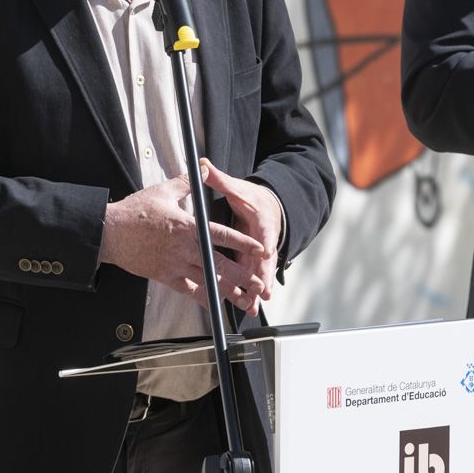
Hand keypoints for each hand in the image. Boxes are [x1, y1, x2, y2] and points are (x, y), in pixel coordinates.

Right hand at [98, 174, 270, 311]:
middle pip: (219, 265)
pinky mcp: (164, 276)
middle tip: (258, 285)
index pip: (222, 235)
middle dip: (242, 276)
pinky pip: (188, 291)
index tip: (260, 250)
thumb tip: (204, 169)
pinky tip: (215, 304)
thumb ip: (188, 183)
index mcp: (188, 226)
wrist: (110, 232)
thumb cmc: (135, 212)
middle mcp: (184, 248)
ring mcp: (174, 264)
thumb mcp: (163, 191)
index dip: (243, 243)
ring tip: (244, 300)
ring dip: (227, 291)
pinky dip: (203, 298)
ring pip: (206, 281)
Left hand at [200, 160, 282, 306]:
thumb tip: (204, 164)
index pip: (264, 234)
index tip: (265, 254)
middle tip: (261, 291)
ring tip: (252, 307)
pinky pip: (250, 280)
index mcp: (260, 222)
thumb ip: (220, 180)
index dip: (264, 244)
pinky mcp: (253, 264)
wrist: (269, 210)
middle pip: (263, 262)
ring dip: (254, 291)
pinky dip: (246, 293)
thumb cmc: (252, 200)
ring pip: (257, 275)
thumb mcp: (238, 189)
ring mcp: (259, 256)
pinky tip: (243, 307)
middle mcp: (262, 241)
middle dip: (262, 277)